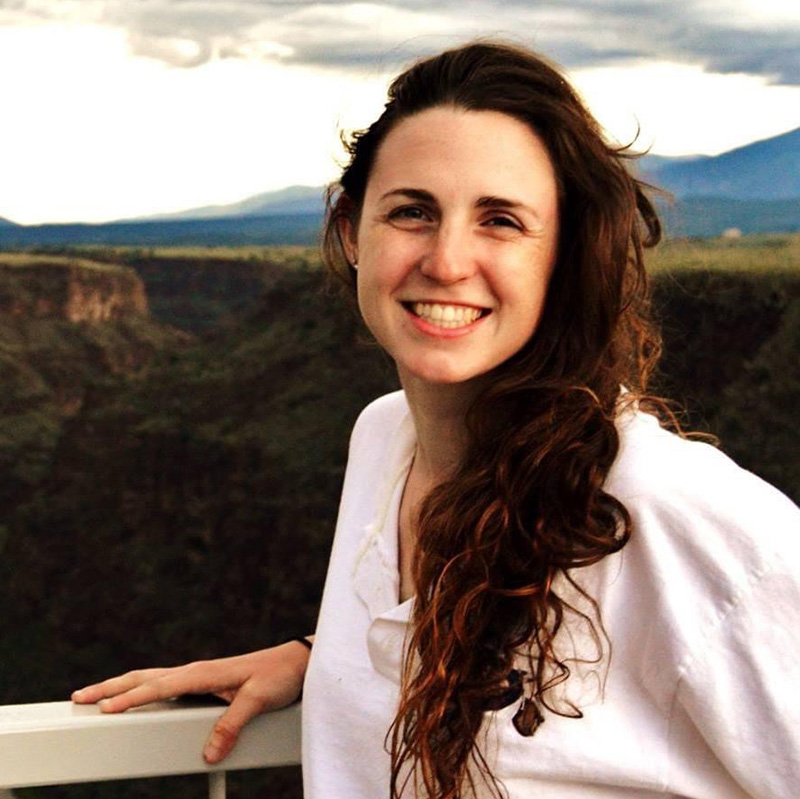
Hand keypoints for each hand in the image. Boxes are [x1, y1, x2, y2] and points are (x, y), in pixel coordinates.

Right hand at [71, 641, 310, 763]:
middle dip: (111, 686)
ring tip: (97, 696)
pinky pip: (166, 685)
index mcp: (203, 672)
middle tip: (80, 696)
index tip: (103, 707)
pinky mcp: (205, 683)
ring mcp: (199, 676)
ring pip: (153, 679)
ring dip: (123, 686)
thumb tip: (208, 753)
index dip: (129, 696)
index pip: (158, 685)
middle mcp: (197, 671)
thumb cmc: (279, 675)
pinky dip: (143, 689)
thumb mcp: (257, 701)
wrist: (297, 662)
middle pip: (145, 677)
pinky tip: (137, 698)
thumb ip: (231, 725)